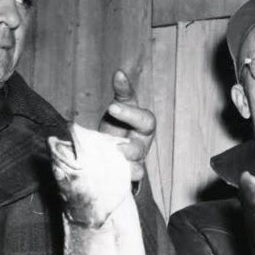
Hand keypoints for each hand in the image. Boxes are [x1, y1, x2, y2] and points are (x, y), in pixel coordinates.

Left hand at [99, 69, 154, 184]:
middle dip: (129, 148)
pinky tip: (109, 175)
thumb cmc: (118, 126)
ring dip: (123, 166)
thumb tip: (120, 73)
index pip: (146, 120)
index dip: (131, 114)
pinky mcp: (126, 177)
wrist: (109, 152)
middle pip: (141, 148)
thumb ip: (122, 92)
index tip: (111, 107)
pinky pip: (127, 181)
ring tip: (110, 165)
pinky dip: (119, 178)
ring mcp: (135, 164)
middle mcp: (142, 146)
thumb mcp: (119, 108)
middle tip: (115, 147)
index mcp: (142, 127)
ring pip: (136, 168)